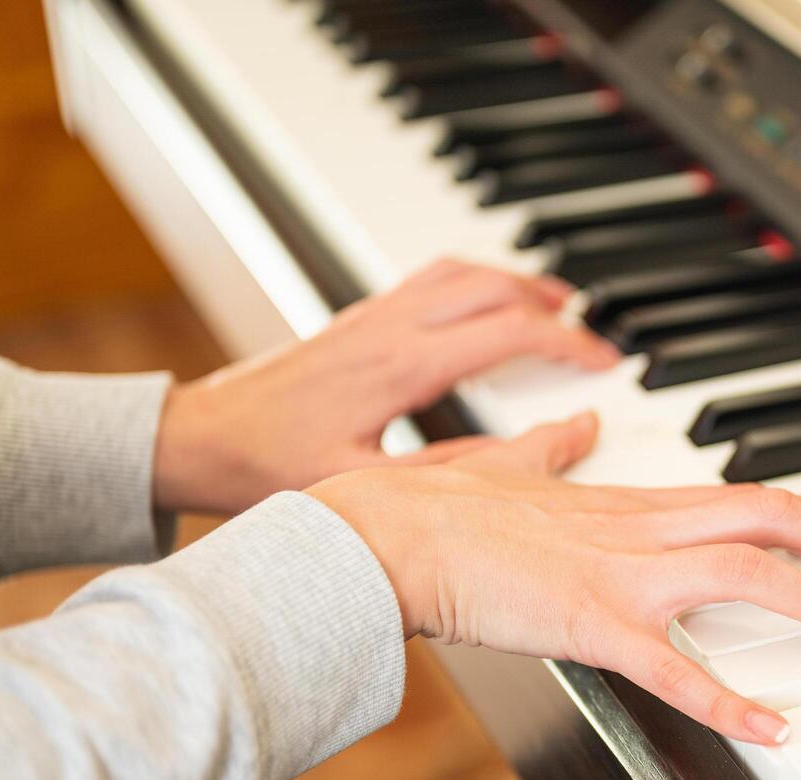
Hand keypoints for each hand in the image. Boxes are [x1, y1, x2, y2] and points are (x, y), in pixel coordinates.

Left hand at [153, 259, 620, 513]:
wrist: (198, 439)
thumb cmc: (267, 466)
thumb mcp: (368, 487)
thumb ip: (447, 471)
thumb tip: (515, 456)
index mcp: (400, 366)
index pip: (507, 332)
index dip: (567, 343)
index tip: (602, 361)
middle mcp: (388, 328)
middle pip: (491, 285)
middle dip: (553, 300)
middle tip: (591, 329)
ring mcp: (370, 317)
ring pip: (459, 271)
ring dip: (514, 279)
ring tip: (554, 300)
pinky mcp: (354, 319)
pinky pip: (429, 279)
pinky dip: (474, 281)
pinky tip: (484, 301)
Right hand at [308, 413, 800, 744]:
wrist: (381, 538)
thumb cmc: (430, 509)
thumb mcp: (506, 462)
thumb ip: (553, 446)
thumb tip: (579, 422)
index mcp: (622, 501)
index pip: (738, 494)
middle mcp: (636, 529)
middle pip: (766, 518)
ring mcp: (618, 574)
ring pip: (744, 573)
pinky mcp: (589, 623)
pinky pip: (674, 668)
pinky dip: (729, 700)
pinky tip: (772, 728)